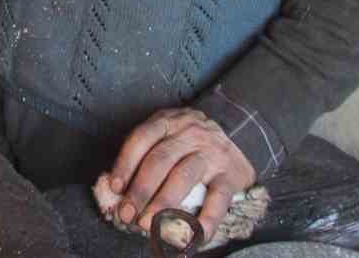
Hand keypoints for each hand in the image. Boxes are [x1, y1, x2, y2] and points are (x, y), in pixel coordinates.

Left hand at [102, 106, 254, 241]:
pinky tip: (192, 236)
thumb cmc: (192, 141)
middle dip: (139, 190)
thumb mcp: (169, 133)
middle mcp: (189, 133)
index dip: (125, 164)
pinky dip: (204, 220)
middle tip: (126, 214)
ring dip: (162, 203)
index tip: (115, 187)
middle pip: (159, 160)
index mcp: (168, 122)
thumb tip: (117, 190)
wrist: (243, 132)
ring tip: (148, 223)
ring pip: (183, 177)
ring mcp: (211, 153)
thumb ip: (146, 153)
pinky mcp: (230, 175)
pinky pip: (217, 199)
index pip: (141, 139)